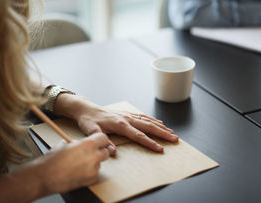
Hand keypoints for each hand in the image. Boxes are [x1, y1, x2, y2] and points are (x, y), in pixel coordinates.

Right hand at [34, 133, 109, 194]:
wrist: (46, 176)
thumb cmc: (53, 159)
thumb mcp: (66, 143)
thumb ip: (78, 143)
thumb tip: (81, 143)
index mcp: (89, 144)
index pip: (104, 138)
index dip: (100, 140)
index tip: (98, 142)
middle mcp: (94, 156)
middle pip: (105, 152)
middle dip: (99, 152)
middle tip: (89, 153)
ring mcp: (94, 169)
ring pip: (99, 163)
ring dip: (93, 163)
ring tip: (79, 164)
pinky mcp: (91, 179)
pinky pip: (95, 173)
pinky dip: (89, 172)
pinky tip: (78, 172)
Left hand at [54, 94, 178, 154]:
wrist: (85, 108)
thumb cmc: (88, 120)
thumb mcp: (91, 131)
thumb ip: (102, 141)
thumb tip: (113, 152)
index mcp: (120, 124)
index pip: (138, 135)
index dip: (150, 143)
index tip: (160, 149)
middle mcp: (127, 118)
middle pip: (148, 126)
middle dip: (163, 134)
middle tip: (175, 139)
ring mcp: (128, 115)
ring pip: (148, 120)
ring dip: (161, 127)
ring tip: (172, 133)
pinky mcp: (127, 114)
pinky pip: (143, 116)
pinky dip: (153, 120)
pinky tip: (160, 123)